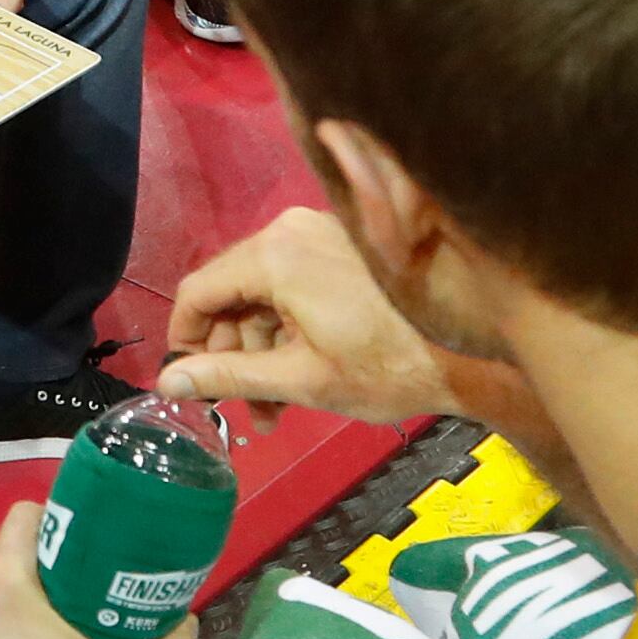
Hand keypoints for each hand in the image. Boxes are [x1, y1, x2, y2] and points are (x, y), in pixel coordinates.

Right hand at [160, 205, 455, 425]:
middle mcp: (291, 229)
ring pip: (263, 293)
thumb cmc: (385, 367)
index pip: (199, 291)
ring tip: (277, 410)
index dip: (185, 340)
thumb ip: (228, 375)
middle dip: (233, 354)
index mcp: (274, 254)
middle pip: (232, 293)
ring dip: (262, 348)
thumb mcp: (299, 379)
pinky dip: (288, 326)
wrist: (470, 352)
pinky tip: (302, 373)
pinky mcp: (344, 245)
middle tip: (246, 410)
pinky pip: (293, 283)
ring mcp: (320, 232)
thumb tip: (167, 381)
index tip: (187, 382)